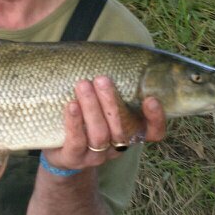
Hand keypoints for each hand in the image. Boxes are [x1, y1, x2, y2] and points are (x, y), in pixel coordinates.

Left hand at [42, 76, 166, 171]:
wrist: (59, 151)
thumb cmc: (85, 118)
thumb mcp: (103, 106)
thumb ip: (114, 88)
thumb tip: (113, 55)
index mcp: (130, 133)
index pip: (153, 132)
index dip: (156, 118)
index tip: (151, 99)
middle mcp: (117, 147)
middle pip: (122, 128)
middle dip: (112, 103)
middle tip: (102, 79)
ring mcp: (96, 156)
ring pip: (100, 134)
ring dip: (92, 107)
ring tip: (82, 85)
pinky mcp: (74, 159)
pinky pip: (77, 142)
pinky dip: (75, 122)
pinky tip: (71, 105)